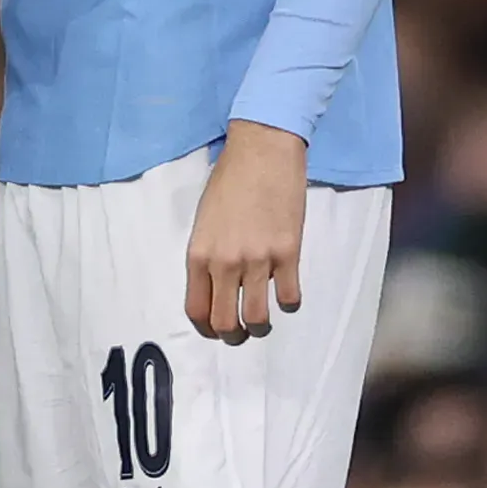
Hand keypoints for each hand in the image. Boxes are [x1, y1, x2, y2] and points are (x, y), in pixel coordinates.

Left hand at [186, 119, 306, 342]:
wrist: (262, 152)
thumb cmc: (230, 180)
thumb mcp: (204, 221)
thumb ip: (209, 256)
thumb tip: (218, 284)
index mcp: (198, 255)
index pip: (196, 310)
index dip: (206, 329)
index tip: (215, 331)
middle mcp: (225, 263)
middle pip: (225, 322)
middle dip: (233, 335)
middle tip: (242, 333)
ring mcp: (258, 260)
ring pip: (258, 318)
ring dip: (261, 327)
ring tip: (264, 322)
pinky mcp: (288, 253)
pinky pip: (290, 297)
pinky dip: (290, 303)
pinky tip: (288, 293)